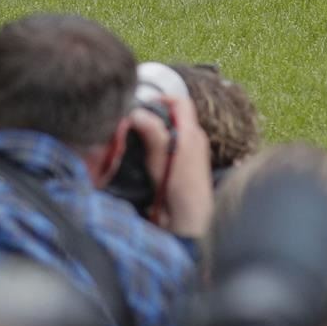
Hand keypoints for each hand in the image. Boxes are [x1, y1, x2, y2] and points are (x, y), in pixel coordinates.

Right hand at [128, 95, 212, 238]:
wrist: (191, 226)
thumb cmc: (180, 196)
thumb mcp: (162, 164)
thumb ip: (153, 137)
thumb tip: (138, 112)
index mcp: (191, 135)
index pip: (179, 101)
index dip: (160, 99)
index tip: (139, 108)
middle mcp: (194, 140)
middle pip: (174, 115)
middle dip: (153, 116)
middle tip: (132, 125)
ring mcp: (192, 152)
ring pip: (171, 130)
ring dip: (154, 132)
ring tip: (135, 141)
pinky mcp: (187, 165)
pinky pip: (172, 145)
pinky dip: (158, 145)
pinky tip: (145, 157)